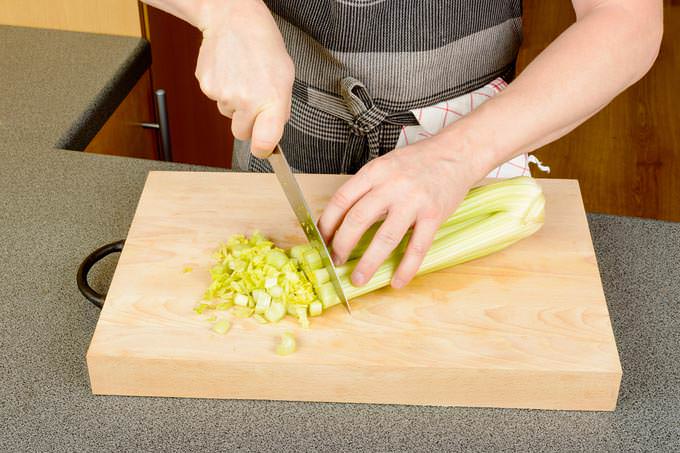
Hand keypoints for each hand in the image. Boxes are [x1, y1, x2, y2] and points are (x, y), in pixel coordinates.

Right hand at [194, 0, 293, 157]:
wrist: (233, 19)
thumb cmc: (263, 45)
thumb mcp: (286, 77)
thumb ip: (280, 110)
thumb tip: (272, 134)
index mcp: (271, 99)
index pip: (264, 142)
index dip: (263, 149)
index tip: (264, 149)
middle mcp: (246, 100)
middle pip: (241, 133)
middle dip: (248, 121)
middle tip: (254, 96)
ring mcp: (223, 94)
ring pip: (228, 114)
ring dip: (235, 101)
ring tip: (243, 75)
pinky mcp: (206, 86)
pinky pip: (216, 99)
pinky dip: (222, 89)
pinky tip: (230, 70)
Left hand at [317, 136, 488, 288]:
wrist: (455, 153)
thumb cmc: (417, 162)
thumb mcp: (385, 166)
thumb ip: (366, 189)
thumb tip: (340, 220)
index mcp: (375, 172)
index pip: (341, 200)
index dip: (327, 223)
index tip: (321, 240)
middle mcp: (392, 185)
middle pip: (358, 219)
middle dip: (342, 245)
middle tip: (335, 262)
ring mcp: (414, 201)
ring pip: (386, 238)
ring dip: (369, 262)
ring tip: (359, 279)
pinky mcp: (434, 215)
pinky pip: (417, 247)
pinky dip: (406, 268)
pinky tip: (397, 281)